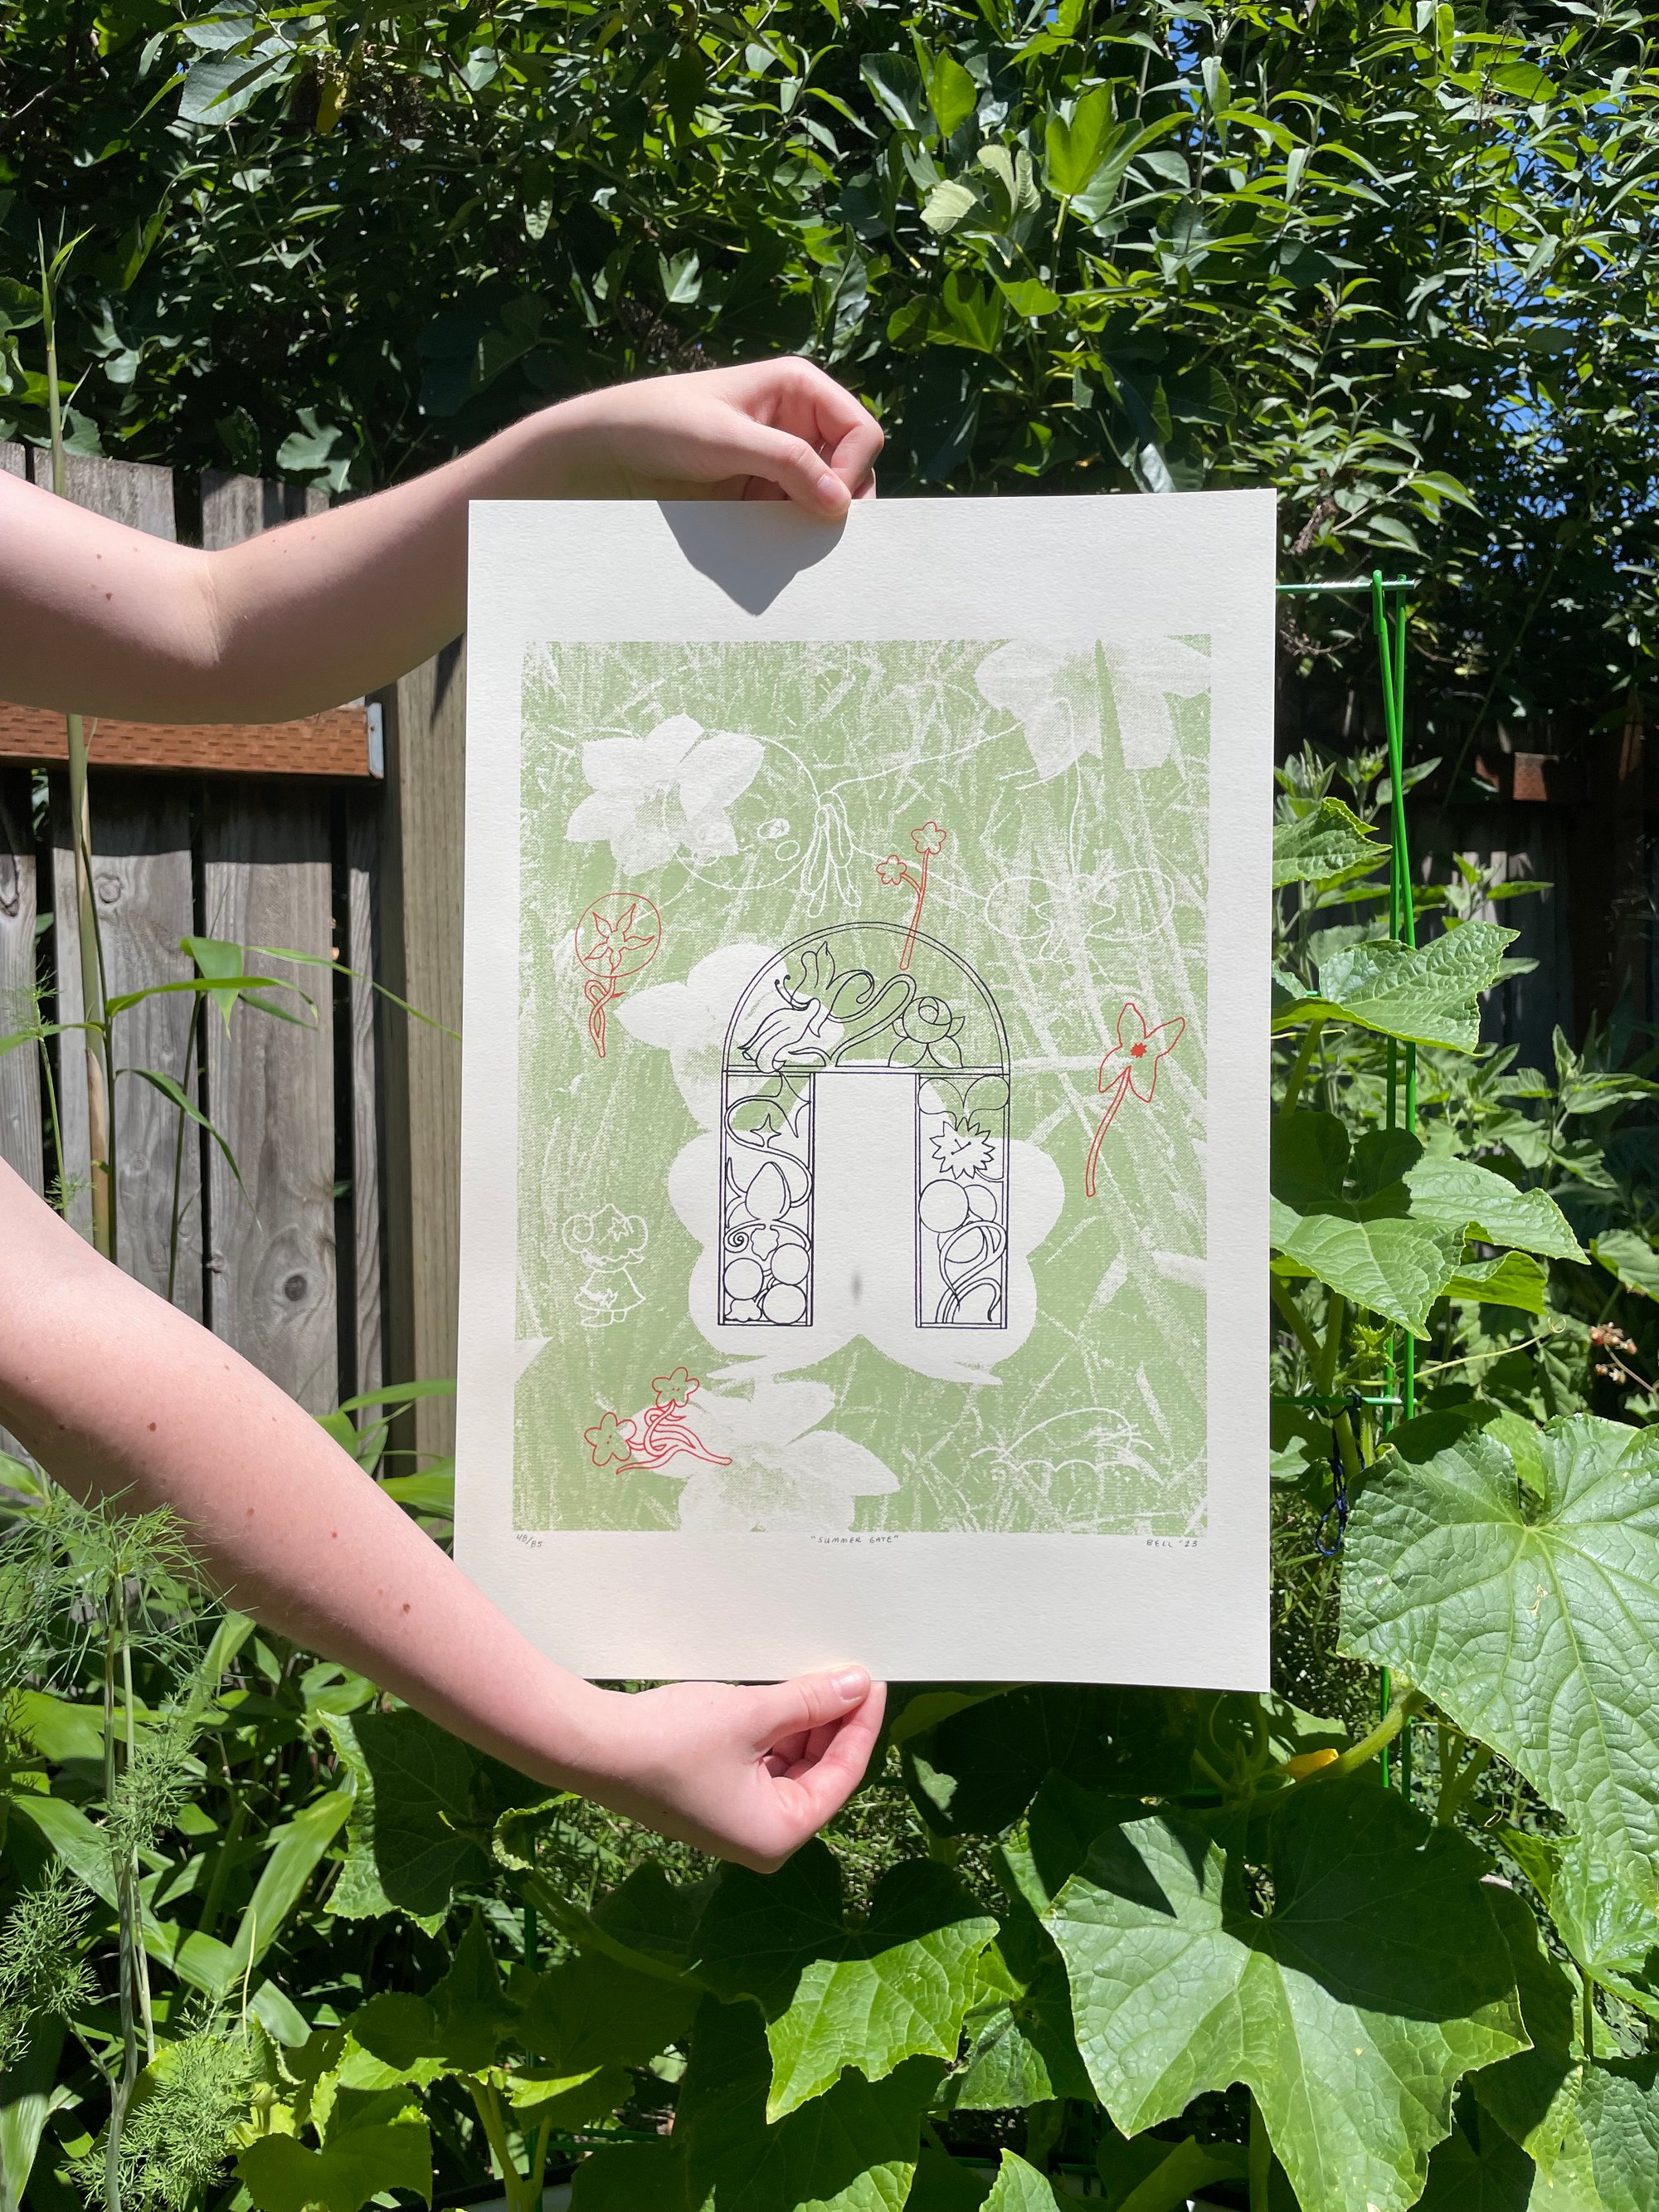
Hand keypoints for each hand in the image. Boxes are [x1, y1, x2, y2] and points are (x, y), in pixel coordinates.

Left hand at [547, 359, 882, 518]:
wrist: (611, 450)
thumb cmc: (663, 423)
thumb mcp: (728, 439)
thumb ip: (787, 464)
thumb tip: (839, 502)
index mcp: (799, 388)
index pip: (861, 431)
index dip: (853, 469)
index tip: (828, 504)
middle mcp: (799, 420)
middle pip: (853, 466)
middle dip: (842, 499)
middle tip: (819, 531)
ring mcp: (782, 459)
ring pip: (828, 496)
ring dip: (818, 520)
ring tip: (794, 540)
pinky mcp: (763, 490)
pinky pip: (797, 515)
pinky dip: (795, 532)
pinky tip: (777, 544)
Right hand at [581, 1667, 886, 1870]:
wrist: (593, 1748)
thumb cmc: (673, 1741)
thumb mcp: (753, 1715)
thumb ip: (811, 1702)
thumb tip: (856, 1685)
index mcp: (779, 1835)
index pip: (842, 1775)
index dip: (861, 1724)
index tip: (872, 1681)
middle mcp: (763, 1838)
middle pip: (818, 1772)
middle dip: (831, 1722)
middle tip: (845, 1673)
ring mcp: (737, 1821)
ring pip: (791, 1766)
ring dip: (803, 1724)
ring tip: (814, 1677)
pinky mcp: (716, 1800)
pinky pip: (763, 1765)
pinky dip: (775, 1732)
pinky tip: (782, 1695)